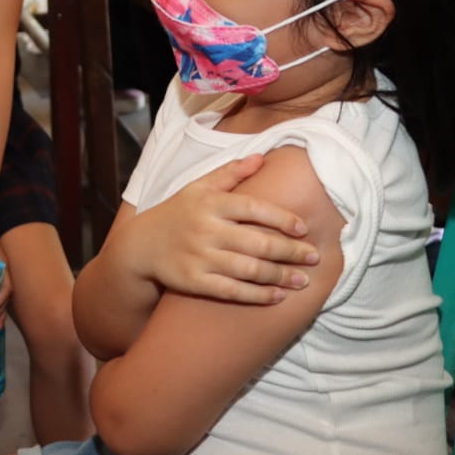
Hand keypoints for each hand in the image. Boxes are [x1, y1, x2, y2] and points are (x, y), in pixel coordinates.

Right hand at [125, 155, 319, 303]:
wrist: (140, 246)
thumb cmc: (176, 213)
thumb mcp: (197, 188)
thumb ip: (230, 173)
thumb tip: (262, 158)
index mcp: (209, 203)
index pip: (254, 208)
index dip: (282, 219)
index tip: (304, 228)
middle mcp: (205, 230)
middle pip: (257, 242)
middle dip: (291, 252)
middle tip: (314, 257)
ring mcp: (199, 257)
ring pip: (249, 269)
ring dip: (281, 276)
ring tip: (303, 280)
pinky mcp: (193, 282)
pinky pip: (232, 291)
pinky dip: (258, 295)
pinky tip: (278, 296)